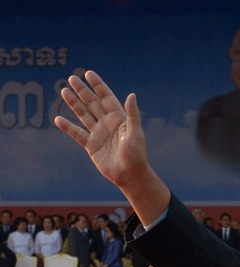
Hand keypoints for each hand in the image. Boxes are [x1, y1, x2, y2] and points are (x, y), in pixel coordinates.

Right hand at [54, 70, 147, 188]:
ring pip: (83, 115)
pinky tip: (58, 119)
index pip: (107, 97)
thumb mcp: (135, 133)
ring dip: (74, 103)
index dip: (98, 85)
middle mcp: (108, 123)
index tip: (88, 73)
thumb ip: (132, 114)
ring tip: (64, 91)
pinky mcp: (91, 146)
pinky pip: (77, 134)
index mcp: (119, 118)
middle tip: (71, 78)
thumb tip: (131, 94)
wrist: (130, 175)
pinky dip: (68, 127)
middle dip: (83, 91)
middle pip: (92, 103)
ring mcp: (98, 134)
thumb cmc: (136, 155)